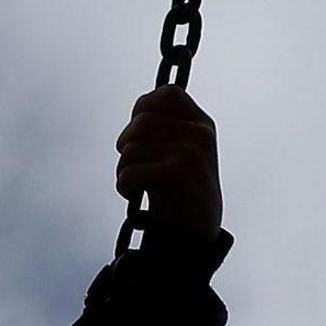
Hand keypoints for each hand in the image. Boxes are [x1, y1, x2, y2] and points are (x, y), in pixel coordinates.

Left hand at [115, 89, 221, 237]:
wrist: (194, 232)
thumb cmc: (180, 190)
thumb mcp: (181, 151)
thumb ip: (167, 126)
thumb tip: (141, 104)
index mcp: (202, 124)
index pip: (166, 94)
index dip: (142, 110)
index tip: (139, 136)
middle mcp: (200, 134)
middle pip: (141, 121)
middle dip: (125, 145)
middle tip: (130, 165)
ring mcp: (190, 153)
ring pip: (131, 147)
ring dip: (122, 169)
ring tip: (134, 184)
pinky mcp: (175, 174)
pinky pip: (129, 170)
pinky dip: (123, 185)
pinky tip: (132, 194)